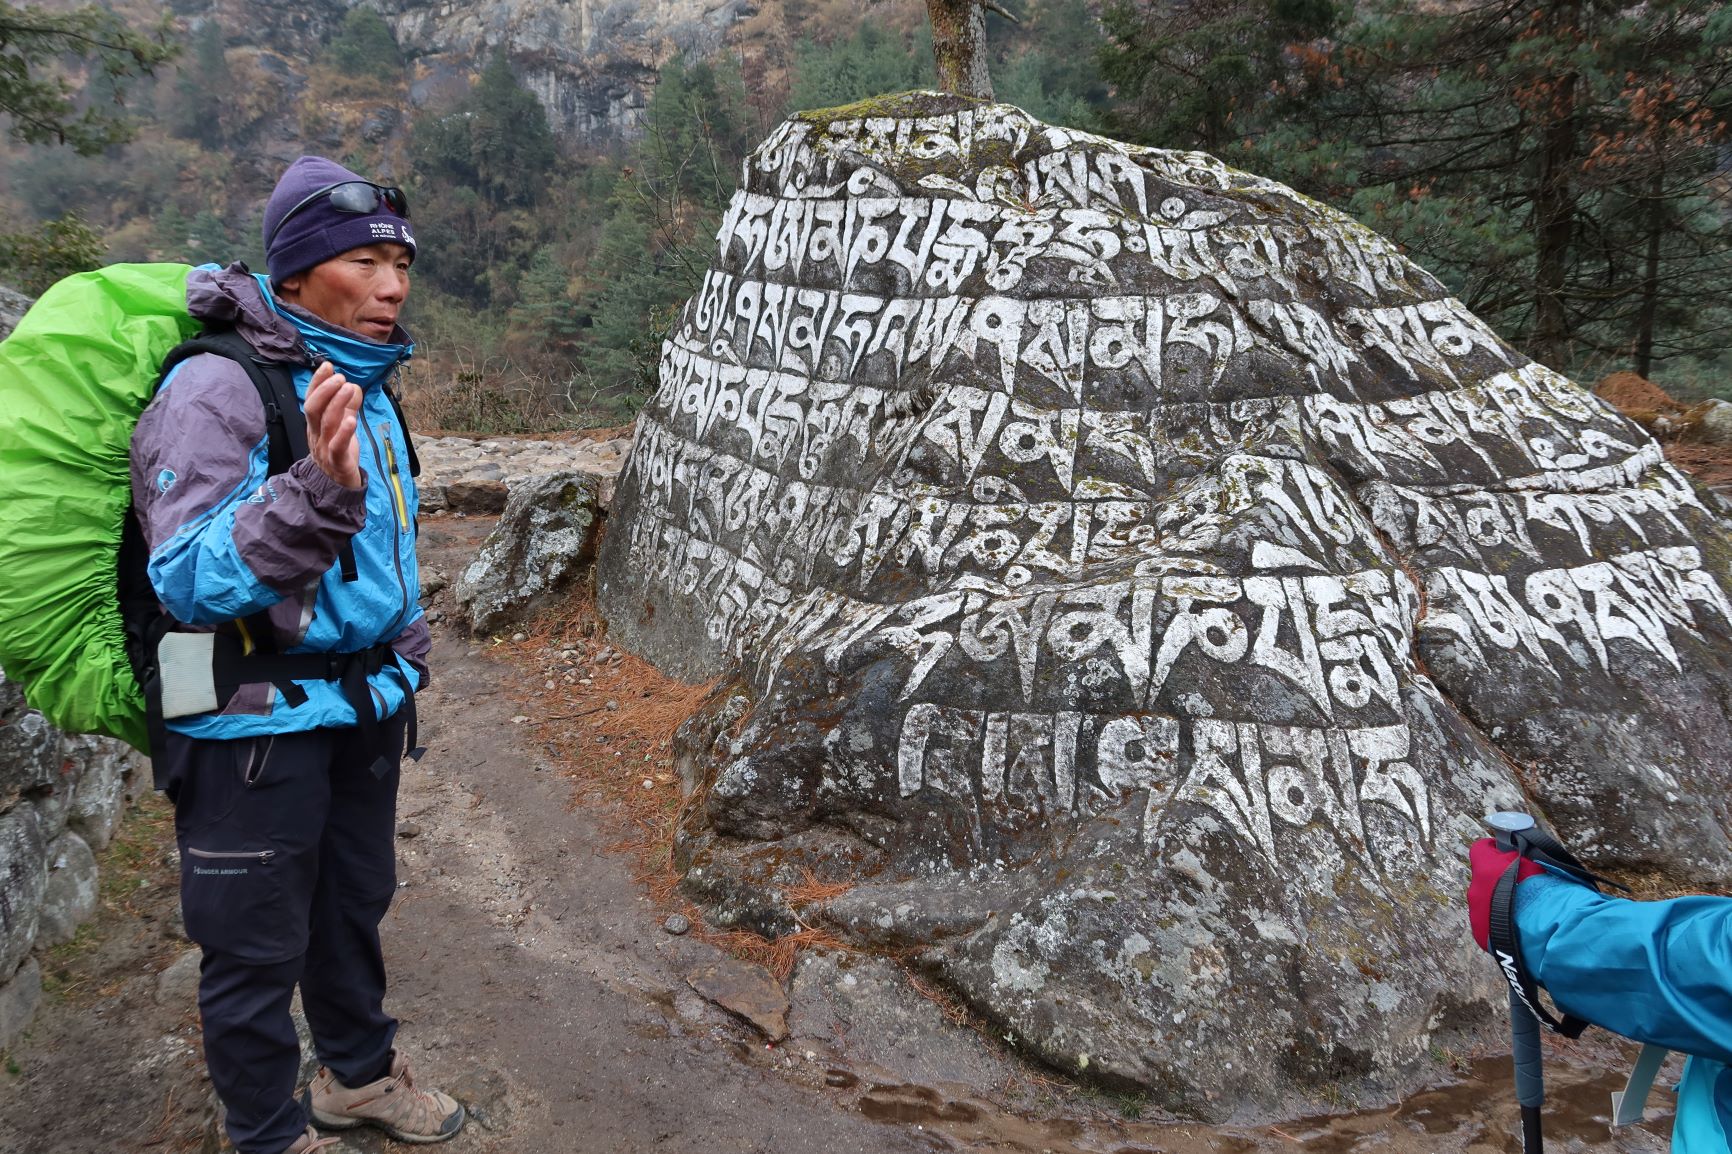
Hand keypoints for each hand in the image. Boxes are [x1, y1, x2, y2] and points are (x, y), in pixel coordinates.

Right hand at [304, 361, 362, 489]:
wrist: (336, 487)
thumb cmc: (338, 452)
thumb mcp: (342, 426)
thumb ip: (348, 407)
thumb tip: (353, 386)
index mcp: (315, 424)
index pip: (312, 399)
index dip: (317, 382)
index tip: (327, 365)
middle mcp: (316, 434)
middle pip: (313, 409)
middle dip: (325, 390)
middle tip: (339, 376)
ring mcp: (324, 448)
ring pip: (326, 423)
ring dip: (337, 403)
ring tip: (348, 388)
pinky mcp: (338, 462)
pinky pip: (338, 447)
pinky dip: (344, 432)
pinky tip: (352, 419)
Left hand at [1467, 837, 1544, 951]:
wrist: (1551, 931)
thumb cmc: (1548, 893)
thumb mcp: (1535, 863)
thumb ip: (1518, 857)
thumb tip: (1515, 855)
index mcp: (1486, 868)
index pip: (1481, 849)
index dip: (1493, 850)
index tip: (1503, 852)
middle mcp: (1475, 890)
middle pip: (1482, 878)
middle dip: (1498, 879)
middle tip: (1520, 886)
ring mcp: (1476, 914)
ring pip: (1484, 902)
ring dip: (1498, 903)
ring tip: (1521, 910)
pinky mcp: (1481, 935)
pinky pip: (1487, 923)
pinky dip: (1500, 922)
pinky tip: (1517, 926)